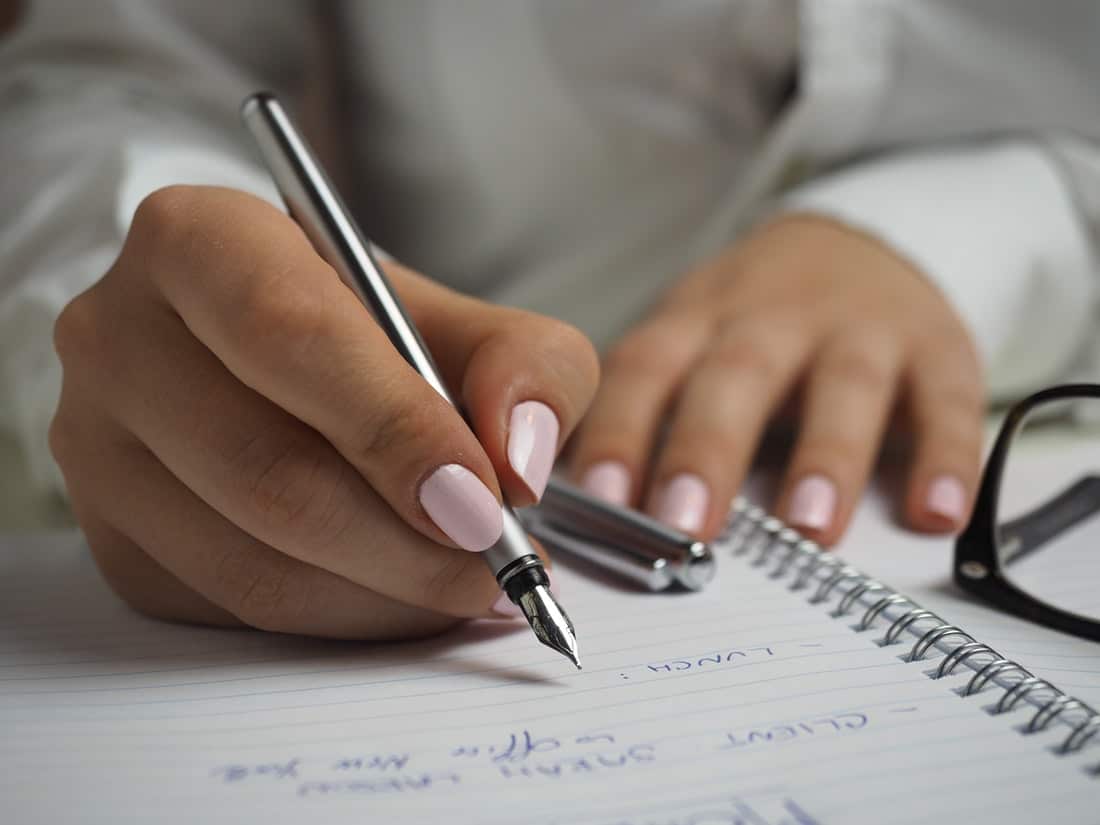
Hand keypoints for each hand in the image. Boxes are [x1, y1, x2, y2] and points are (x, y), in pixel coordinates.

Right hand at [50, 186, 597, 638]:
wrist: (286, 367)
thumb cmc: (378, 336)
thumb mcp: (472, 321)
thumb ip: (528, 366)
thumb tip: (519, 462)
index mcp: (199, 240)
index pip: (291, 334)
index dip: (394, 427)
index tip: (484, 500)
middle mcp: (120, 336)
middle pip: (266, 468)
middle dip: (406, 541)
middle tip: (496, 565)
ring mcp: (97, 446)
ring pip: (251, 560)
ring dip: (385, 594)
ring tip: (467, 584)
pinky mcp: (113, 537)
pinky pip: (234, 609)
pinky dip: (342, 618)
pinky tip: (401, 594)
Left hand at [568, 215, 983, 544]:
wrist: (858, 243)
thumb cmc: (752, 322)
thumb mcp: (690, 340)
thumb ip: (646, 411)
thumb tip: (581, 510)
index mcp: (698, 320)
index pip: (646, 370)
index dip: (621, 431)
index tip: (600, 500)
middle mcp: (773, 319)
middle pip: (736, 376)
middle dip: (708, 449)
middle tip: (685, 524)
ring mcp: (860, 329)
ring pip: (843, 386)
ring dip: (826, 456)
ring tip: (809, 528)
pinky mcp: (937, 347)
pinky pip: (947, 400)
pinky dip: (946, 456)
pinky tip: (936, 513)